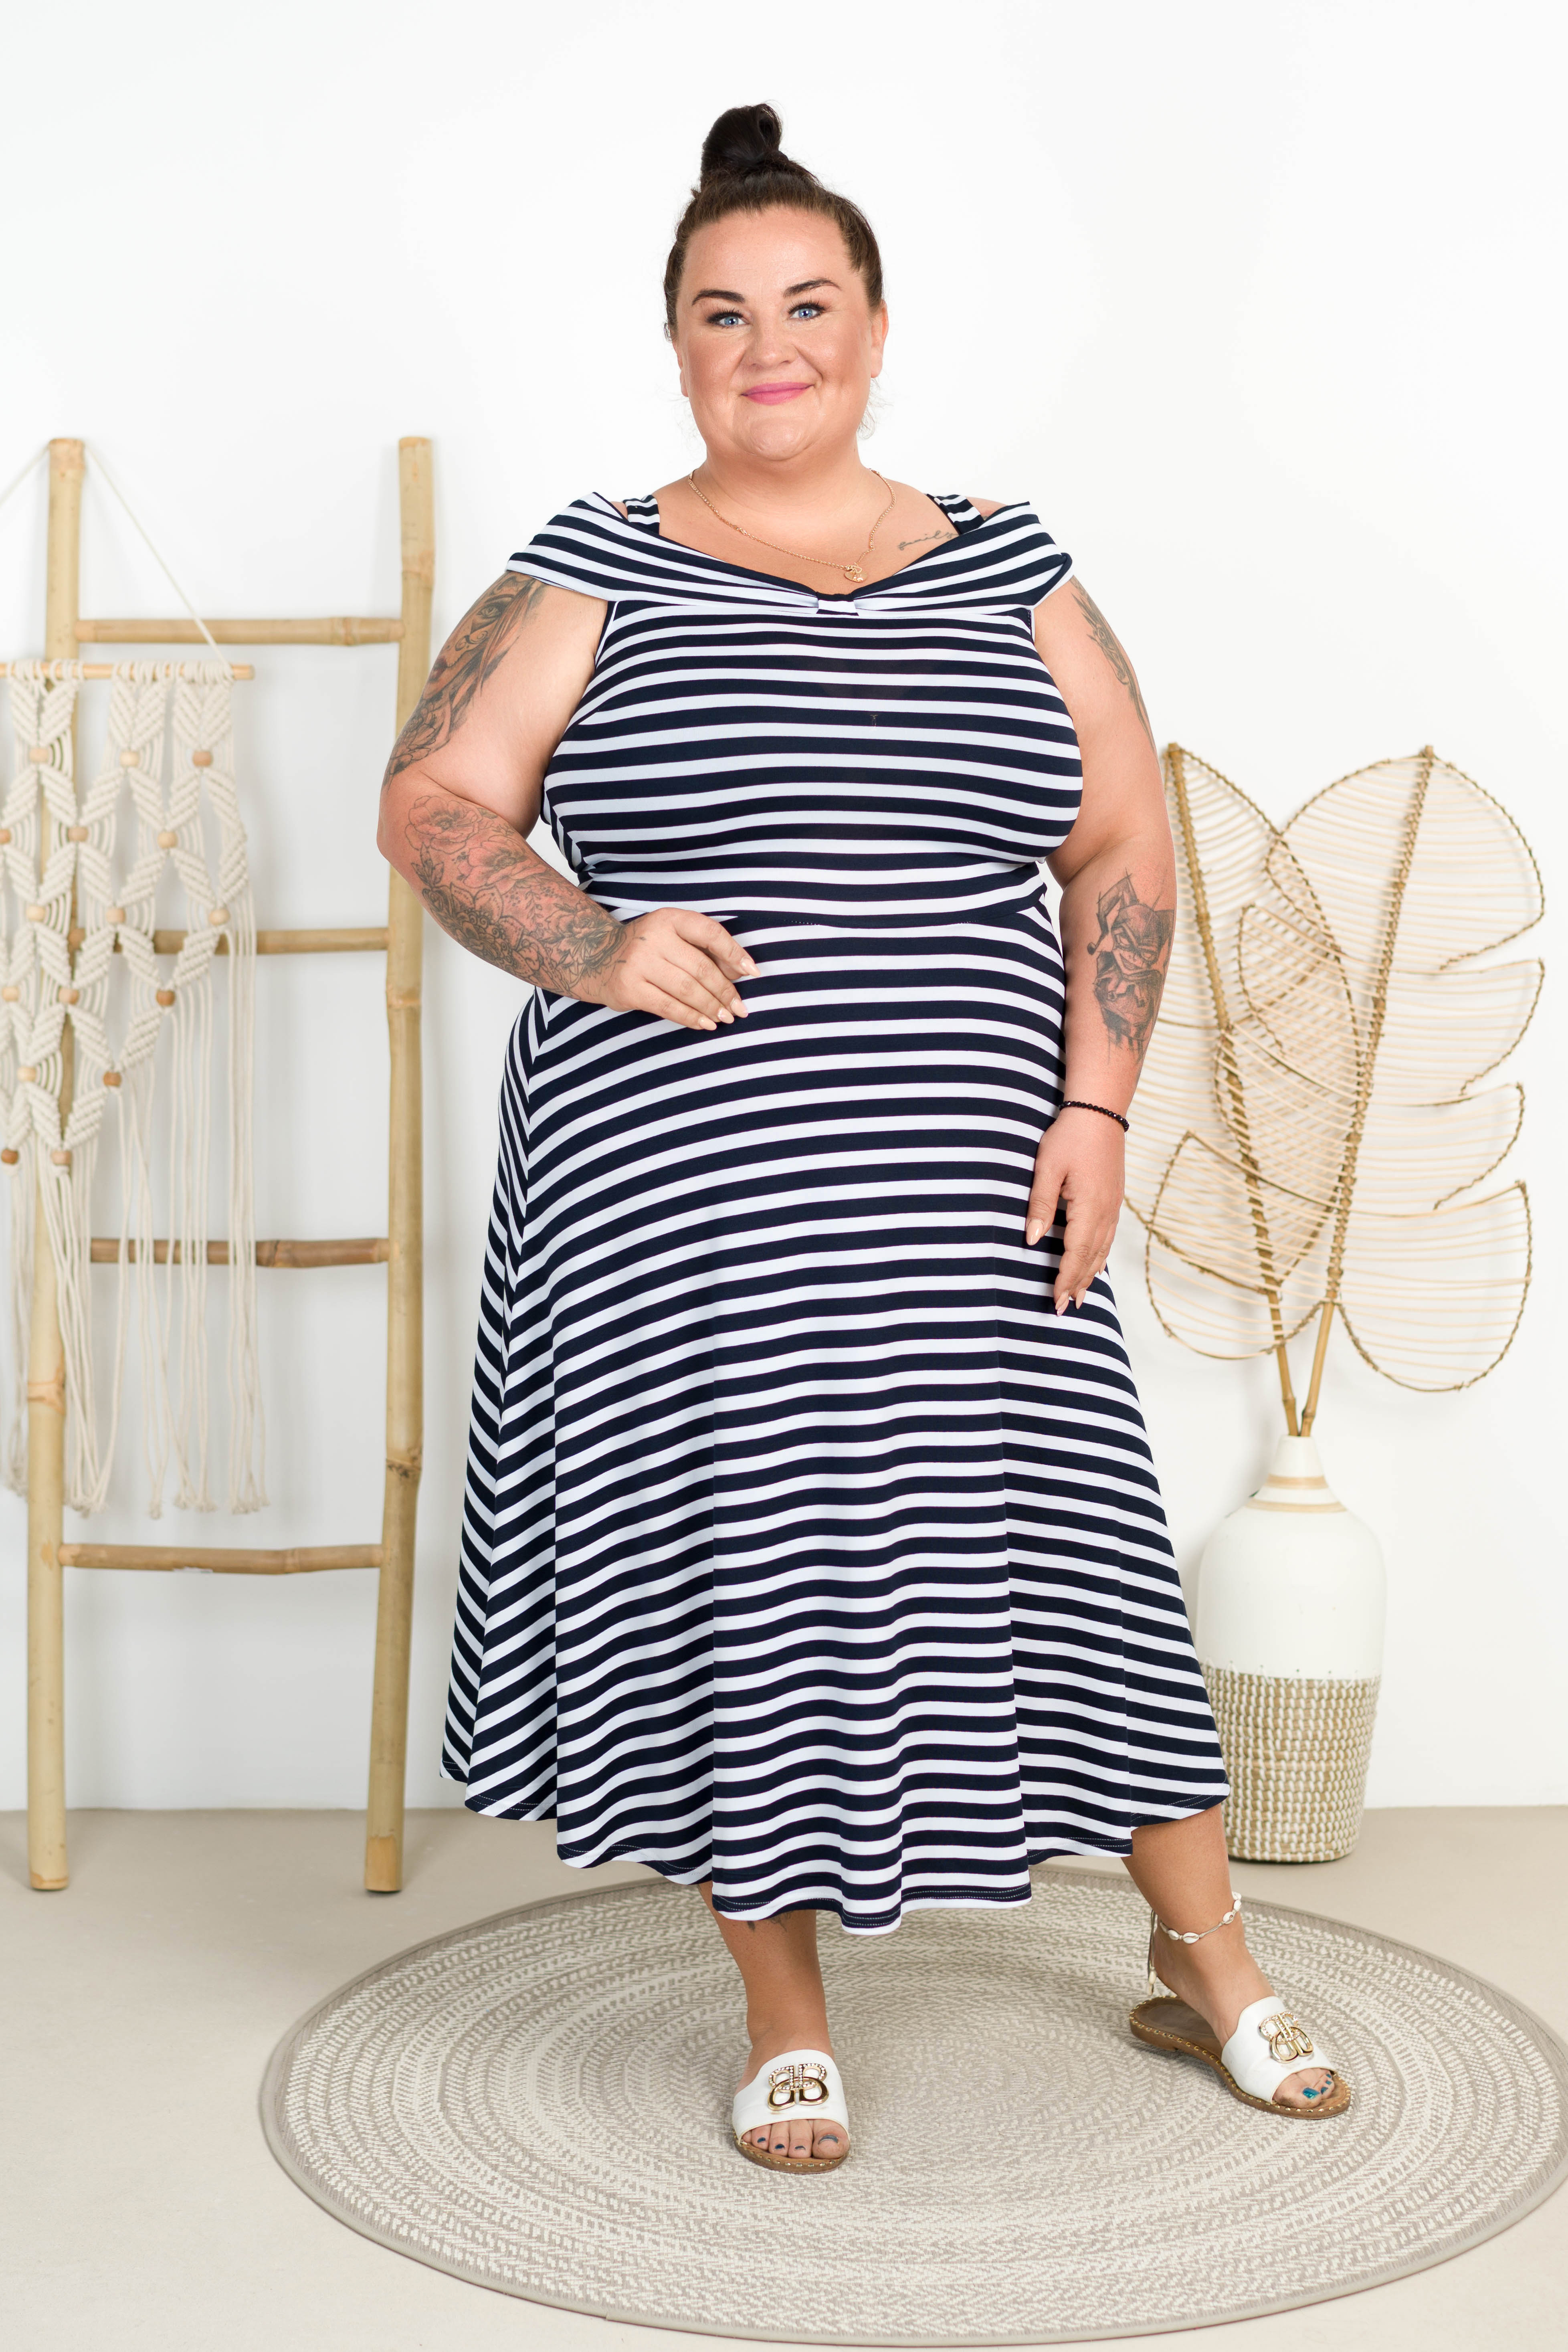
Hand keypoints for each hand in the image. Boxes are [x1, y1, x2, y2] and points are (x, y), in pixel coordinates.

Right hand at [586, 906, 755, 1031]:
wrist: (598, 959)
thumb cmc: (648, 949)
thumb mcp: (674, 937)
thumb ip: (705, 949)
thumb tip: (740, 972)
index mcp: (669, 918)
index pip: (710, 933)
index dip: (734, 953)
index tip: (752, 973)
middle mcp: (653, 937)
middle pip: (700, 968)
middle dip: (725, 991)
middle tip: (740, 1008)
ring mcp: (639, 963)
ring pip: (687, 990)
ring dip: (711, 1007)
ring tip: (726, 1017)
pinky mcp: (629, 988)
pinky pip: (668, 1007)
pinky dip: (691, 1018)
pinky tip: (705, 1024)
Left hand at [1025, 1107, 1124, 1313]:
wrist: (1100, 1112)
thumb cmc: (1070, 1137)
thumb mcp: (1047, 1167)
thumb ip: (1040, 1204)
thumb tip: (1032, 1239)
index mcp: (1089, 1206)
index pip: (1076, 1252)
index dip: (1065, 1278)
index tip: (1055, 1300)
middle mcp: (1106, 1211)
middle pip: (1092, 1257)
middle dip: (1077, 1284)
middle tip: (1065, 1309)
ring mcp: (1113, 1206)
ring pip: (1103, 1249)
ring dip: (1090, 1274)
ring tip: (1080, 1296)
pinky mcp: (1114, 1199)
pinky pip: (1109, 1236)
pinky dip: (1101, 1256)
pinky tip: (1095, 1265)